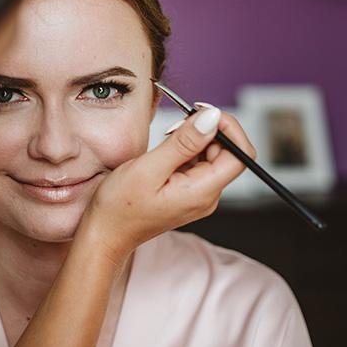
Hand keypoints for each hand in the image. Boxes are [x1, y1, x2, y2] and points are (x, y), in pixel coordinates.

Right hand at [77, 104, 255, 264]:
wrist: (105, 233)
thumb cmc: (120, 207)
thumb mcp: (149, 168)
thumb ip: (183, 143)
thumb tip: (212, 118)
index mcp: (203, 191)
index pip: (241, 154)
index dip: (229, 128)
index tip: (204, 113)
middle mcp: (207, 195)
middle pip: (228, 152)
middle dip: (207, 131)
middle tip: (174, 127)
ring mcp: (199, 195)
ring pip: (212, 155)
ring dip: (194, 140)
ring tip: (165, 142)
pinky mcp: (189, 191)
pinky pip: (198, 164)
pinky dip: (185, 151)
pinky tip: (164, 154)